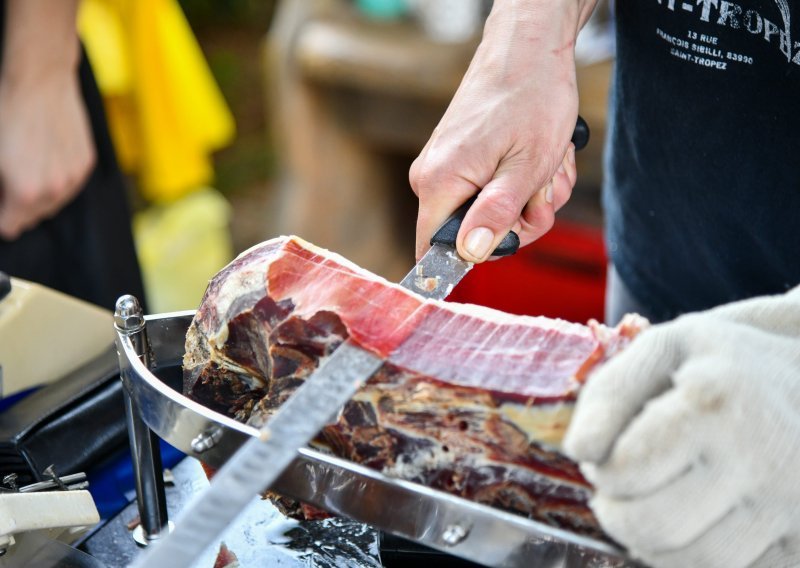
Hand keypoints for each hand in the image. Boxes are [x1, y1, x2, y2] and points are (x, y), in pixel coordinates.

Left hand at [0, 0, 93, 240]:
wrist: (40, 79)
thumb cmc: (5, 111)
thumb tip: (3, 196)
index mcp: (26, 193)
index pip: (10, 227)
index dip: (0, 216)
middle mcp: (55, 190)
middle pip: (33, 217)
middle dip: (17, 206)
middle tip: (6, 184)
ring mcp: (74, 177)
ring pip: (54, 202)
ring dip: (39, 194)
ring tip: (26, 170)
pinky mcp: (86, 162)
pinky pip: (70, 183)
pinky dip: (57, 178)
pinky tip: (45, 158)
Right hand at [409, 0, 595, 261]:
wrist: (528, 48)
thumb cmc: (532, 98)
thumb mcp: (526, 167)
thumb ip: (497, 214)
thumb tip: (471, 254)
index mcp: (438, 182)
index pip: (436, 251)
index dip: (478, 255)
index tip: (514, 234)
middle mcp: (431, 177)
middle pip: (472, 235)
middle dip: (520, 221)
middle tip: (544, 192)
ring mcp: (444, 166)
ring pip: (489, 213)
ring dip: (529, 199)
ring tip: (545, 165)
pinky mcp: (459, 158)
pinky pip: (490, 191)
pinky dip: (521, 181)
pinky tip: (536, 157)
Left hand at [563, 288, 799, 567]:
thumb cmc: (719, 364)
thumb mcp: (661, 349)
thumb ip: (608, 394)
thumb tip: (579, 452)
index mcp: (714, 400)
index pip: (627, 470)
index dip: (603, 470)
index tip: (609, 456)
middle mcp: (762, 455)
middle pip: (654, 526)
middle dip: (618, 514)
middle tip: (622, 489)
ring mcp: (794, 503)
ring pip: (694, 564)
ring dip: (654, 544)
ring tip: (654, 506)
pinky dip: (699, 560)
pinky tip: (697, 523)